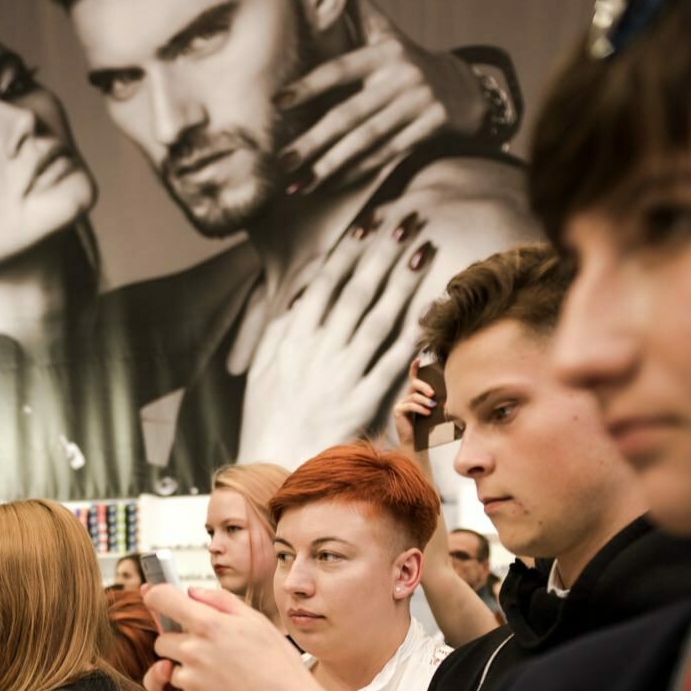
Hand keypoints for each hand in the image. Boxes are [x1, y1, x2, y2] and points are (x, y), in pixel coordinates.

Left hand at [142, 585, 332, 690]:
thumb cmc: (279, 666)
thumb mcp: (257, 622)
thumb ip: (220, 601)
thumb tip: (192, 592)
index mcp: (210, 625)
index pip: (162, 599)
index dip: (155, 595)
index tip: (154, 597)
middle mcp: (194, 651)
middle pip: (162, 641)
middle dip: (177, 644)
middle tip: (207, 652)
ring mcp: (190, 681)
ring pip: (170, 671)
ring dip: (186, 672)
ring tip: (220, 677)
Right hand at [237, 213, 436, 464]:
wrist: (272, 465)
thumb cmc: (267, 416)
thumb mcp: (262, 367)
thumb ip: (279, 327)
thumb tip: (300, 292)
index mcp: (292, 338)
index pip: (325, 284)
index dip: (349, 252)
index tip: (369, 226)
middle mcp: (317, 352)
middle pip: (356, 293)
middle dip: (382, 256)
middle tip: (406, 225)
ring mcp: (341, 376)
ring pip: (377, 320)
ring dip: (401, 284)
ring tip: (422, 254)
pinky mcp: (361, 402)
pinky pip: (390, 363)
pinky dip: (410, 336)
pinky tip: (427, 310)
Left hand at [275, 0, 486, 195]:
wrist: (463, 87)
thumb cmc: (407, 59)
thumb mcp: (385, 31)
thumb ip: (355, 7)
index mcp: (384, 52)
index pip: (339, 70)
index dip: (309, 85)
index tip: (278, 101)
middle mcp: (402, 77)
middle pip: (349, 114)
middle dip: (313, 141)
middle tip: (282, 162)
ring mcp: (418, 104)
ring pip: (367, 139)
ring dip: (331, 165)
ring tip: (300, 184)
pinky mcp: (431, 128)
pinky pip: (387, 154)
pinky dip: (358, 170)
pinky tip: (331, 183)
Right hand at [391, 358, 447, 459]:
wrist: (417, 443)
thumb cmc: (427, 428)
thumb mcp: (435, 413)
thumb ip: (439, 405)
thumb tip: (447, 401)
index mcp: (415, 395)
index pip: (413, 378)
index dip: (414, 368)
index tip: (418, 359)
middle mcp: (406, 397)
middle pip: (414, 385)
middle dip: (424, 386)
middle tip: (433, 393)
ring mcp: (401, 403)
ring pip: (413, 396)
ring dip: (424, 401)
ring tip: (432, 407)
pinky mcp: (398, 411)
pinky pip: (409, 405)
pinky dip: (419, 408)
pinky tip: (427, 413)